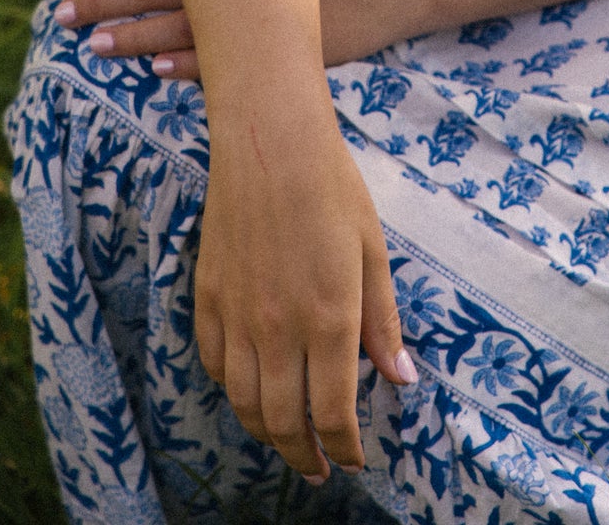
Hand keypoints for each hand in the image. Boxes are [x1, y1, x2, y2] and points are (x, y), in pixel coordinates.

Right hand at [197, 72, 417, 473]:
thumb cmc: (332, 188)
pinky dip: (230, 387)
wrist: (269, 140)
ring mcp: (237, 315)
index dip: (344, 448)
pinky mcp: (208, 296)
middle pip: (284, 422)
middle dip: (304, 456)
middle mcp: (277, 328)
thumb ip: (382, 320)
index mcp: (327, 319)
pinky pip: (213, 362)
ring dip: (266, 432)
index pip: (332, 413)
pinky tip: (248, 387)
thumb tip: (400, 378)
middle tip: (318, 468)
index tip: (353, 460)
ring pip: (243, 402)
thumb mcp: (372, 251)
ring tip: (286, 439)